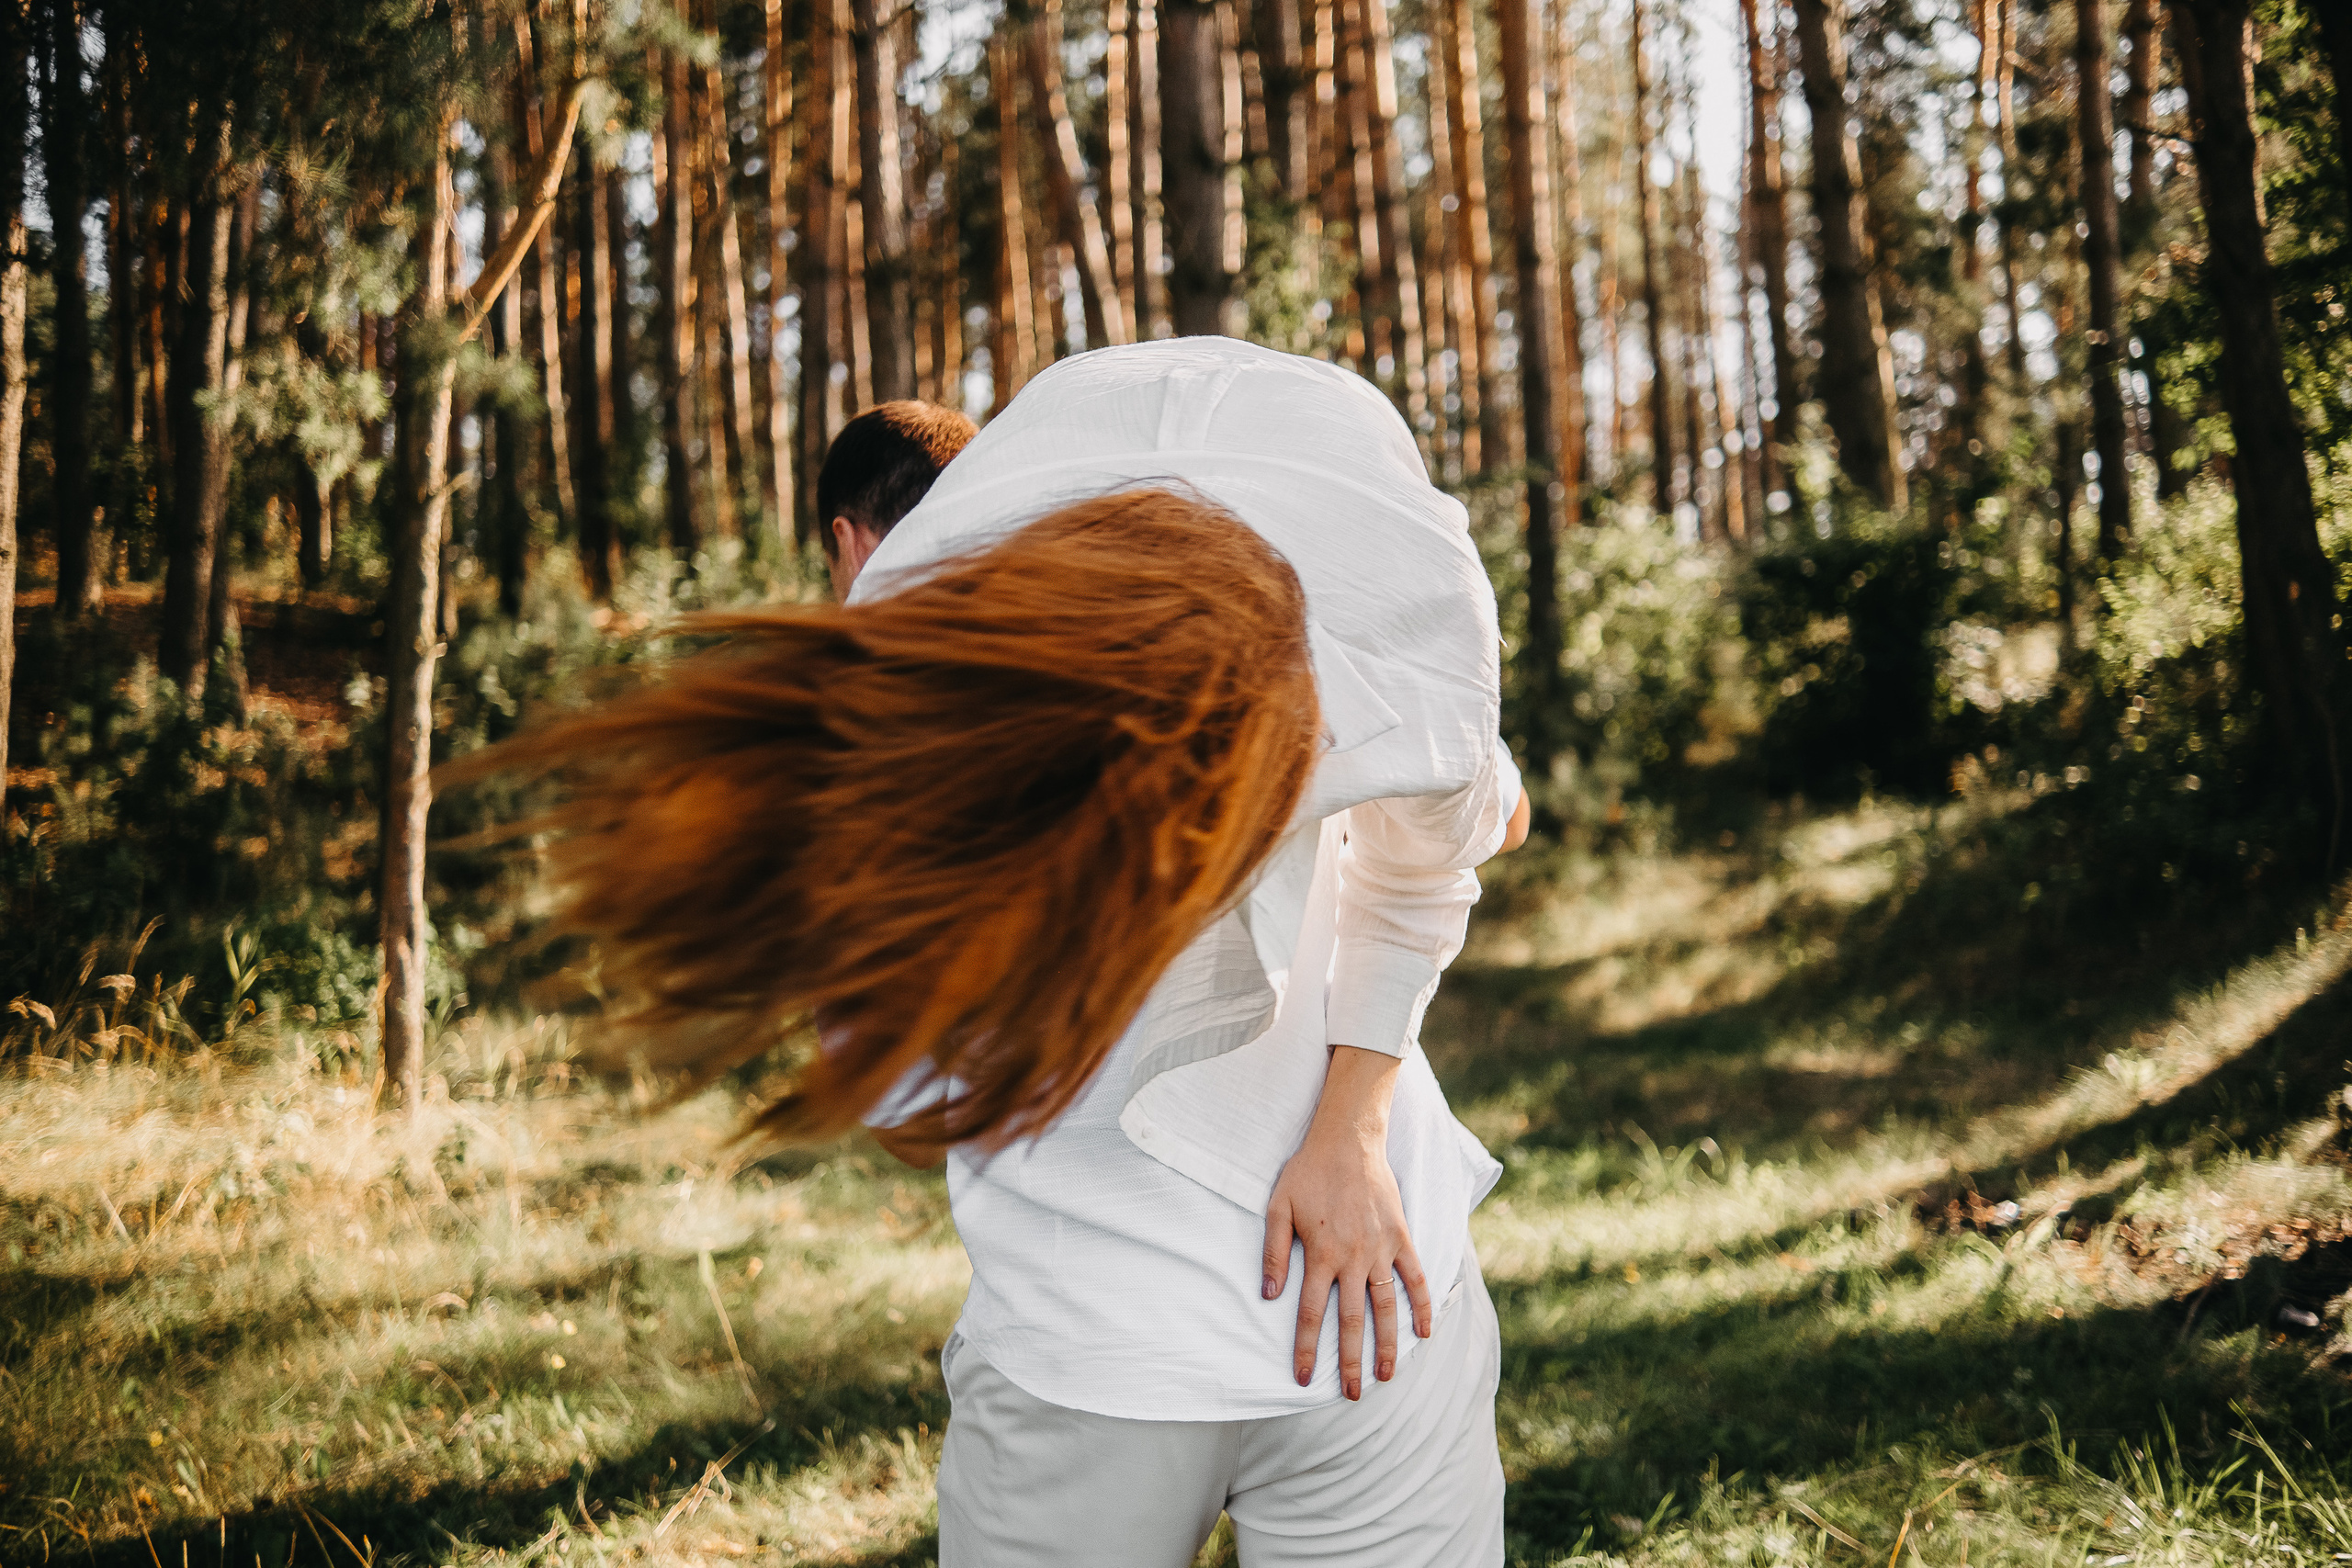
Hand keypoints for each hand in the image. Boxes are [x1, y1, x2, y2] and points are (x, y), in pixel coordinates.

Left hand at [1260, 1046, 1430, 1399]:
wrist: (1347, 1140)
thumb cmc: (1307, 1173)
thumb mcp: (1277, 1208)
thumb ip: (1273, 1253)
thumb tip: (1268, 1295)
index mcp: (1321, 1256)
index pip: (1312, 1314)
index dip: (1307, 1349)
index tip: (1303, 1379)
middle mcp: (1353, 1259)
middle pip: (1352, 1321)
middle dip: (1350, 1362)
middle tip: (1351, 1394)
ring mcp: (1381, 1249)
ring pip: (1386, 1307)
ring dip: (1387, 1344)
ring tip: (1386, 1376)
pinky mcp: (1401, 1237)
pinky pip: (1415, 1277)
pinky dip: (1422, 1305)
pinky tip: (1423, 1332)